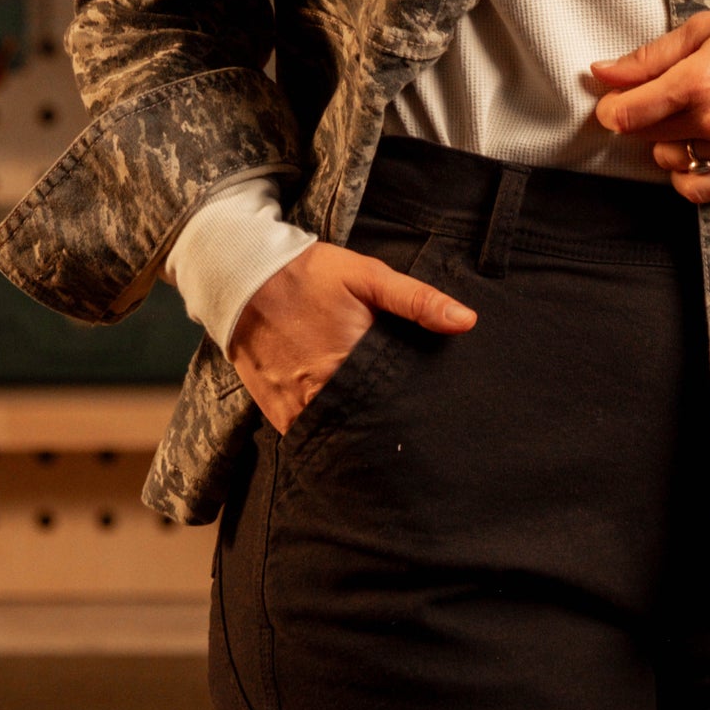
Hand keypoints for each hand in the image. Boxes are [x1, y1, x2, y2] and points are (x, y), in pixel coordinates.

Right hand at [225, 241, 475, 434]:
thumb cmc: (310, 273)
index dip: (417, 407)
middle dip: (391, 424)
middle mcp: (322, 392)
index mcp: (351, 360)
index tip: (434, 411)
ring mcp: (295, 408)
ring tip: (384, 430)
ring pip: (340, 435)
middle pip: (370, 424)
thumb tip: (467, 321)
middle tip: (416, 425)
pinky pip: (308, 436)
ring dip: (359, 432)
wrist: (242, 276)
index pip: (398, 402)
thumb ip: (417, 300)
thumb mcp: (368, 275)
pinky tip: (346, 426)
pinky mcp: (276, 413)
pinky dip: (327, 433)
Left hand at [589, 0, 709, 202]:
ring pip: (670, 157)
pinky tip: (692, 151)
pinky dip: (686, 175)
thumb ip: (649, 56)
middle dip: (640, 116)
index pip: (627, 114)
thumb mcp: (704, 29)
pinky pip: (700, 189)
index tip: (614, 99)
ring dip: (666, 140)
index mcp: (699, 80)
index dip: (611, 107)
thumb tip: (601, 72)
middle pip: (646, 134)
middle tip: (657, 95)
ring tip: (687, 114)